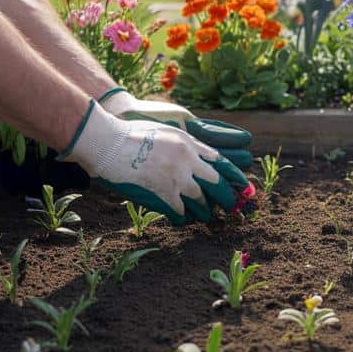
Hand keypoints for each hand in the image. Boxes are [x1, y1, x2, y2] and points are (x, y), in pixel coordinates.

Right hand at [60, 102, 248, 224]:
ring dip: (205, 210)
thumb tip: (192, 152)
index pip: (219, 160)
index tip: (243, 183)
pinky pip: (180, 211)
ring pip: (201, 199)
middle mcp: (187, 160)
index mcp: (188, 143)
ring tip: (207, 216)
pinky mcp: (163, 193)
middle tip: (233, 206)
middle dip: (226, 197)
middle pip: (215, 182)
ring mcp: (176, 178)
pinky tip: (182, 220)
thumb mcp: (164, 131)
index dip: (233, 174)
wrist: (109, 142)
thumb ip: (181, 142)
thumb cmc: (130, 133)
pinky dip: (183, 217)